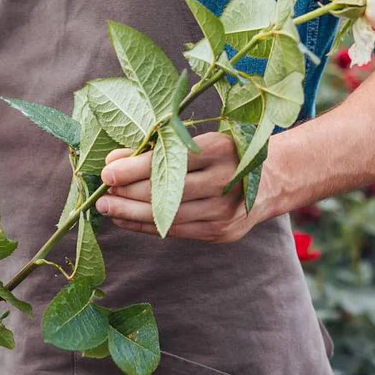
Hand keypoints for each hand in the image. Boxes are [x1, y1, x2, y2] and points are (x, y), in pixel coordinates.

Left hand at [94, 132, 273, 242]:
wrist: (273, 179)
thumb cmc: (225, 154)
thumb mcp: (197, 142)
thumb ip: (157, 149)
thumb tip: (112, 160)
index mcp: (220, 150)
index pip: (169, 161)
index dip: (134, 169)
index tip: (107, 172)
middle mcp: (225, 181)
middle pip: (166, 192)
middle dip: (127, 194)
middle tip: (100, 195)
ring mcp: (224, 211)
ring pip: (167, 216)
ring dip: (131, 214)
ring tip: (107, 209)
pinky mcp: (221, 232)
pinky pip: (175, 231)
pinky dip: (146, 227)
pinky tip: (125, 221)